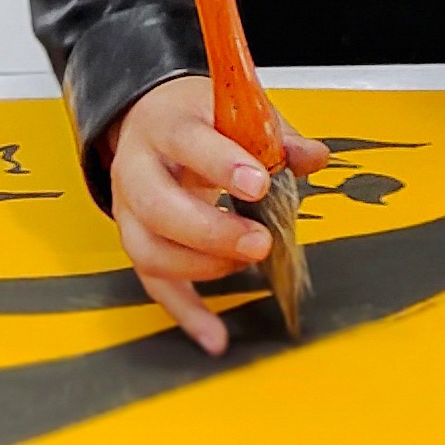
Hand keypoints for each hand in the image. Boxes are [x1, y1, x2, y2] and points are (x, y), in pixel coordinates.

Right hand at [104, 73, 329, 353]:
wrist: (148, 120)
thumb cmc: (195, 117)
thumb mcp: (234, 109)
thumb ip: (275, 134)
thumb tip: (314, 157)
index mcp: (166, 124)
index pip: (187, 141)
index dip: (222, 164)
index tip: (258, 183)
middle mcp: (138, 168)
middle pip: (159, 205)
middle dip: (211, 231)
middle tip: (259, 242)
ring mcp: (130, 210)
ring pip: (150, 250)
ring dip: (202, 268)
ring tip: (243, 265)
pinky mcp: (137, 243)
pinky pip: (156, 286)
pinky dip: (187, 315)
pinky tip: (216, 336)